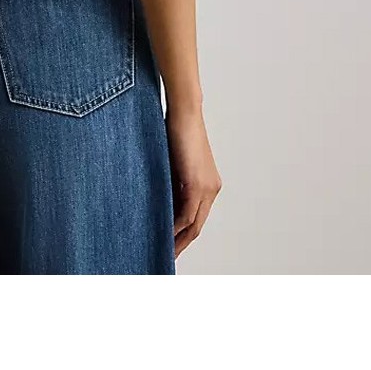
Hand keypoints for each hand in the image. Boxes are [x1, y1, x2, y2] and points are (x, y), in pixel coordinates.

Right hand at [165, 106, 221, 258]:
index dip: (183, 235)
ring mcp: (207, 187)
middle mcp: (212, 189)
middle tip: (165, 256)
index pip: (196, 218)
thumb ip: (171, 183)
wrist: (184, 112)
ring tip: (162, 251)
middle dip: (181, 244)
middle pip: (197, 227)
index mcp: (208, 185)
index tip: (169, 245)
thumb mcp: (173, 164)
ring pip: (193, 224)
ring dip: (177, 239)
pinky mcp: (198, 184)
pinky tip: (163, 234)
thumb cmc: (174, 131)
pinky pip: (187, 214)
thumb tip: (159, 201)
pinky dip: (175, 227)